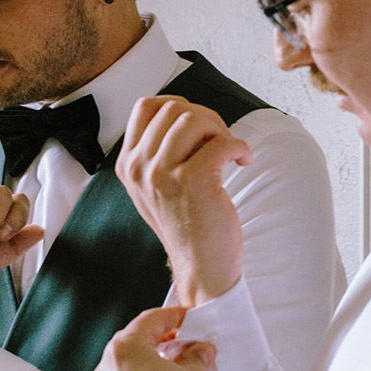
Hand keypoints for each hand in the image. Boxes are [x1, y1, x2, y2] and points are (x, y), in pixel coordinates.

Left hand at [93, 305, 219, 370]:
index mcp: (124, 350)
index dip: (173, 316)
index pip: (150, 320)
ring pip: (129, 369)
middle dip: (161, 341)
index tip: (187, 318)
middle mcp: (107, 370)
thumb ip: (195, 356)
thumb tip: (198, 350)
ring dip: (151, 365)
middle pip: (135, 343)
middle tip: (185, 343)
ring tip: (178, 370)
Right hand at [116, 96, 251, 305]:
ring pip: (193, 119)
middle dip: (205, 117)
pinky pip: (221, 142)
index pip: (145, 106)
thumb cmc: (186, 223)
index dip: (178, 105)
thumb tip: (183, 112)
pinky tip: (243, 162)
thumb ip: (157, 150)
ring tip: (229, 152)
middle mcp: (139, 168)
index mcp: (128, 164)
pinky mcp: (192, 182)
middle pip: (173, 108)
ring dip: (220, 130)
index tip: (198, 126)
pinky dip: (240, 147)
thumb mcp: (155, 186)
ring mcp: (162, 175)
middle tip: (220, 141)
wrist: (200, 265)